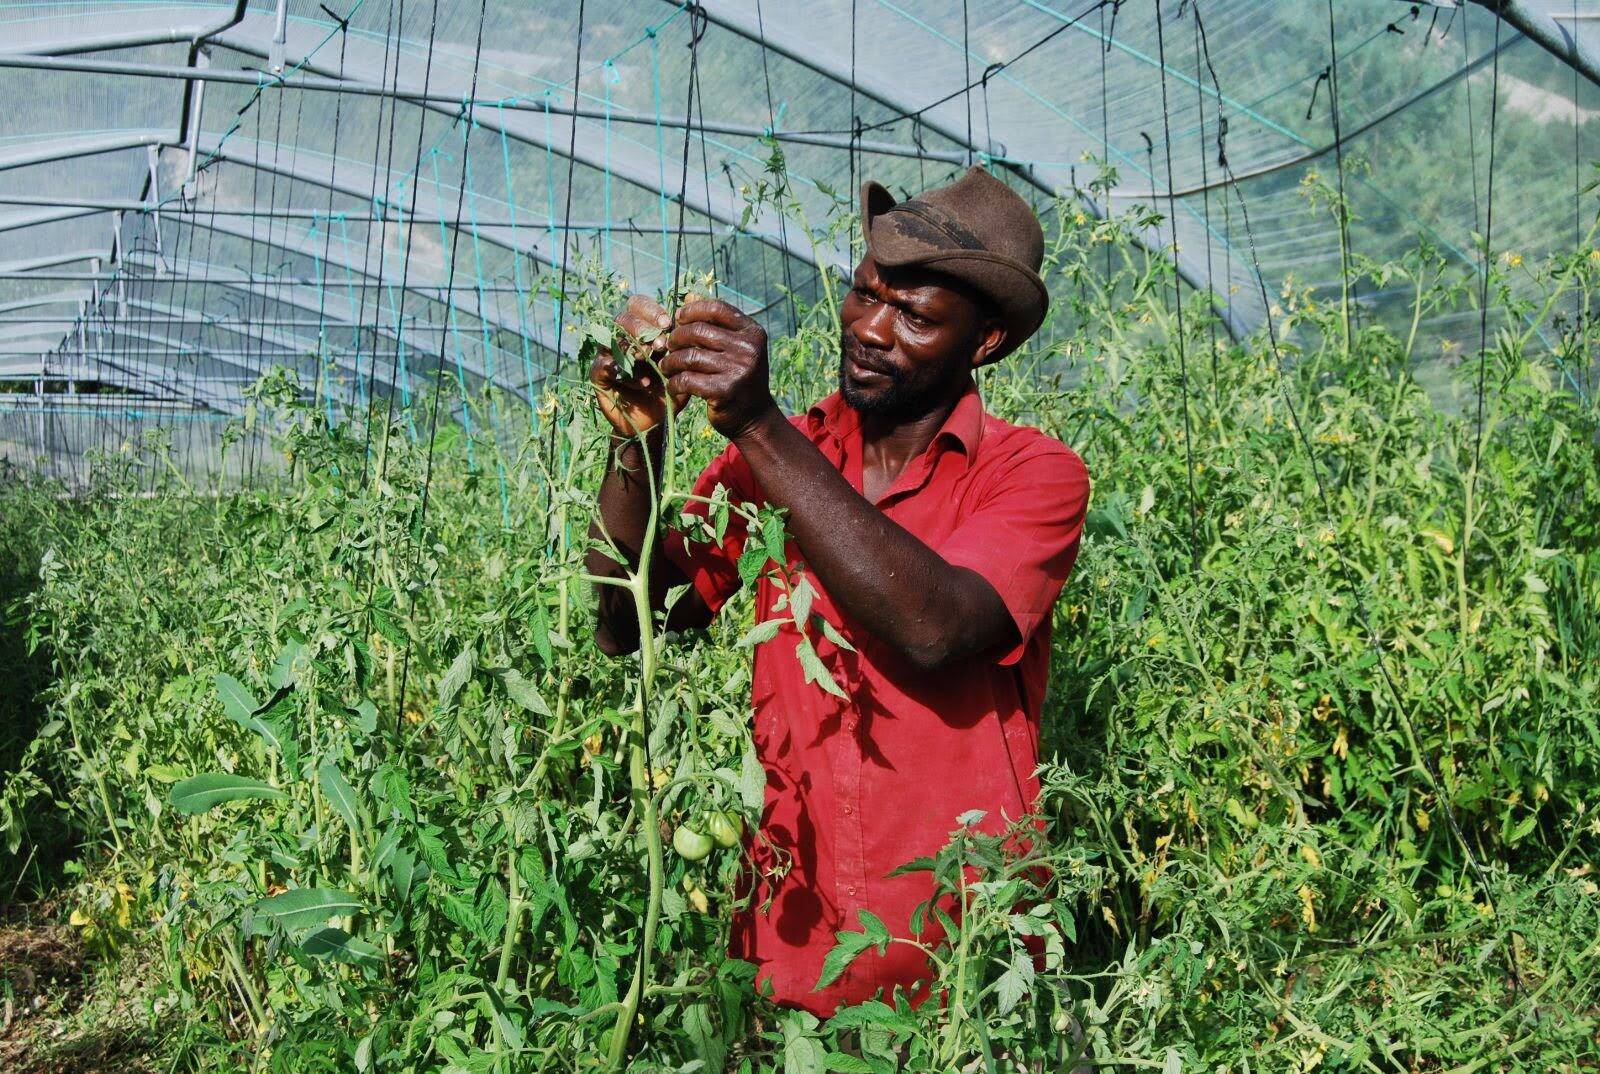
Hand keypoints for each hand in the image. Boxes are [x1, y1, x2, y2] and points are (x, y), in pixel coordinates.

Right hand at [589, 294, 676, 436]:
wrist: (658, 423)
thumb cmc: (672, 389)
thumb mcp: (685, 362)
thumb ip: (688, 331)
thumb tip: (693, 294)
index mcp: (641, 330)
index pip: (637, 305)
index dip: (650, 310)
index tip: (668, 322)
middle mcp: (621, 339)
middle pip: (621, 318)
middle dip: (641, 328)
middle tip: (660, 344)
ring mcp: (607, 356)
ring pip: (609, 339)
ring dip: (632, 347)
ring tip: (650, 360)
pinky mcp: (599, 377)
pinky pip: (602, 367)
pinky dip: (623, 373)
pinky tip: (642, 383)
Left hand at [661, 298, 774, 438]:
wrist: (754, 417)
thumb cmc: (739, 377)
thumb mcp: (736, 347)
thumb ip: (715, 324)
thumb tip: (688, 296)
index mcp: (752, 332)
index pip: (717, 308)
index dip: (692, 310)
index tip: (678, 319)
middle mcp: (748, 348)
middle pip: (698, 331)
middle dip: (676, 338)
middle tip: (668, 347)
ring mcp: (738, 370)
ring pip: (689, 356)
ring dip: (671, 362)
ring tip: (666, 366)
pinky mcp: (724, 391)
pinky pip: (687, 380)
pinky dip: (674, 383)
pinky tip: (672, 385)